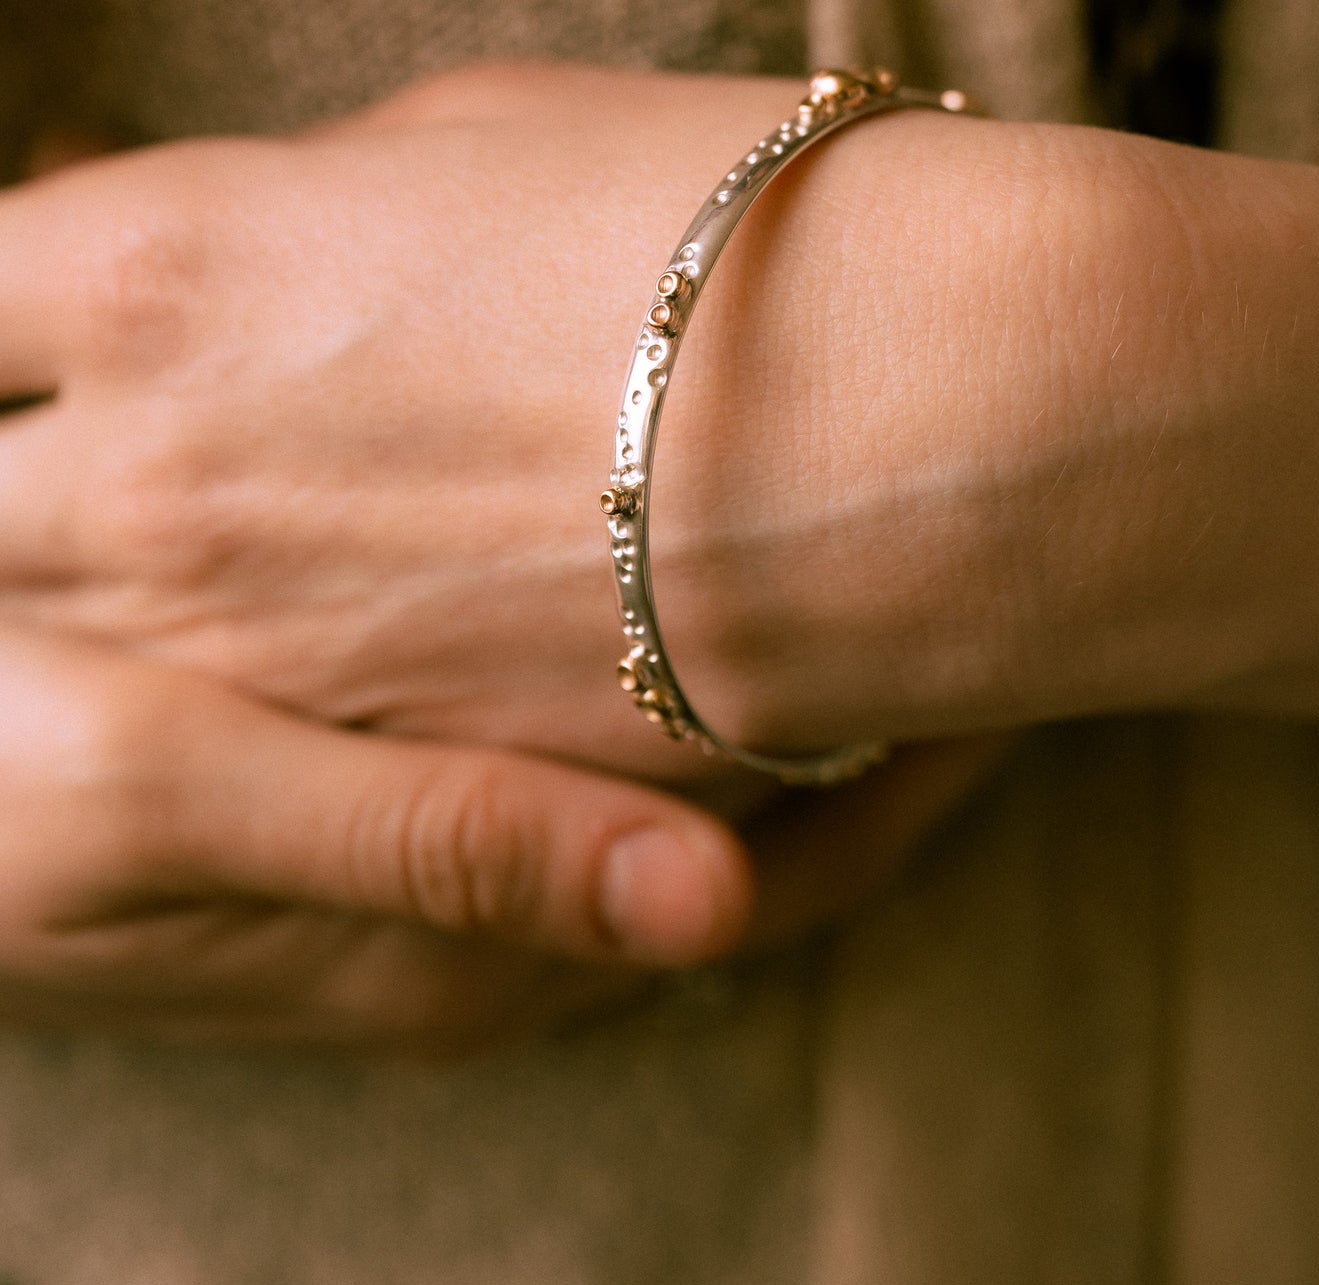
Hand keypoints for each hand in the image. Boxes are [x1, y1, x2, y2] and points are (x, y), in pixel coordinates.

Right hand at [0, 620, 1009, 1047]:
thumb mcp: (167, 802)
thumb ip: (436, 851)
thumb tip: (702, 919)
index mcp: (486, 949)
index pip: (786, 877)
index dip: (910, 769)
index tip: (1018, 647)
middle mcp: (517, 932)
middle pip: (782, 837)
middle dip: (894, 712)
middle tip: (1012, 576)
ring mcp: (484, 882)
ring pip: (718, 795)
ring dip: (818, 685)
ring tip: (923, 565)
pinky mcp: (436, 828)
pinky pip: (630, 766)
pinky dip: (712, 685)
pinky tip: (738, 587)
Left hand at [6, 63, 1318, 784]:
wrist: (910, 425)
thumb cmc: (718, 237)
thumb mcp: (478, 152)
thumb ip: (310, 217)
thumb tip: (259, 244)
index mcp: (167, 269)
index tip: (35, 361)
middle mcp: (171, 480)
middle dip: (23, 514)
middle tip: (128, 511)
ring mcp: (270, 653)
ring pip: (81, 666)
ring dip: (115, 630)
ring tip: (229, 602)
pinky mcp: (394, 779)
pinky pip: (258, 764)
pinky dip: (259, 724)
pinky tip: (343, 679)